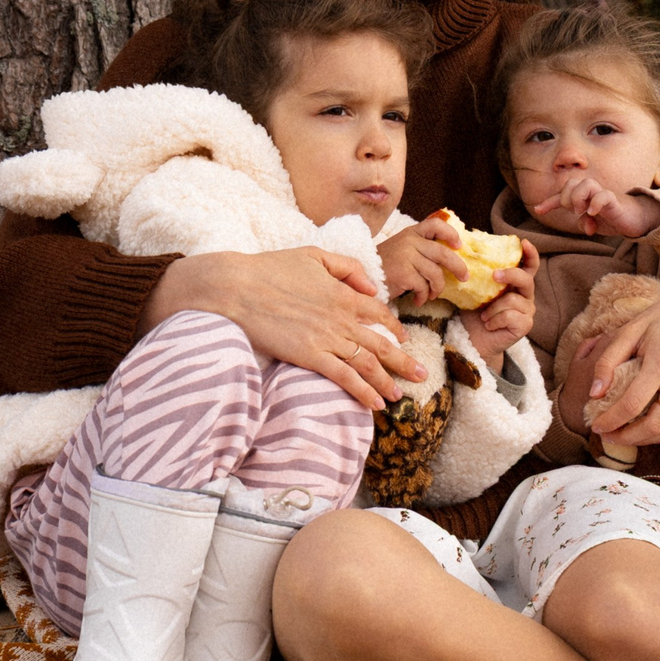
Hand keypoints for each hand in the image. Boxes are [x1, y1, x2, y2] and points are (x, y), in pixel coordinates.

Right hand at [142, 248, 422, 409]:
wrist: (238, 287)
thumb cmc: (270, 268)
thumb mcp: (314, 255)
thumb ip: (347, 267)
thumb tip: (372, 285)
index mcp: (344, 293)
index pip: (379, 313)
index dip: (394, 328)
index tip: (403, 339)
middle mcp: (342, 318)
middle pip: (382, 343)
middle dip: (404, 362)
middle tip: (421, 376)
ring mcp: (327, 339)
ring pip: (367, 364)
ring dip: (387, 382)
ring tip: (399, 396)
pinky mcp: (310, 356)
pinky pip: (344, 378)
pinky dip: (362, 392)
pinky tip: (374, 405)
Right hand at [377, 214, 466, 304]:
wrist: (363, 277)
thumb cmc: (386, 266)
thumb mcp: (402, 249)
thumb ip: (422, 248)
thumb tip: (451, 257)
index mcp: (411, 233)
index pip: (436, 225)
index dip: (451, 234)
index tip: (459, 245)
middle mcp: (410, 241)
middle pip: (444, 254)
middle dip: (458, 267)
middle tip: (464, 278)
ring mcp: (407, 256)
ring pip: (436, 274)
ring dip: (437, 288)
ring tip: (431, 294)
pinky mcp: (404, 273)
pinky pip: (424, 287)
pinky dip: (423, 296)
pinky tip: (418, 299)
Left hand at [458, 238, 538, 358]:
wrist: (473, 340)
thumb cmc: (474, 313)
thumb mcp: (474, 290)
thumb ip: (478, 274)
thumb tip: (466, 250)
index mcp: (515, 284)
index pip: (529, 266)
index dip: (530, 254)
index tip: (524, 242)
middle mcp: (525, 295)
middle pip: (526, 279)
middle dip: (511, 274)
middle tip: (494, 275)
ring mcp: (528, 310)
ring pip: (512, 300)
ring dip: (493, 308)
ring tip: (484, 316)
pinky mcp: (526, 325)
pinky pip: (511, 316)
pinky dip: (495, 320)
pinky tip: (489, 325)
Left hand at [531, 172, 659, 238]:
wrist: (636, 219)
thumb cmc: (612, 218)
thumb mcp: (594, 222)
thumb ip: (584, 222)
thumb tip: (584, 225)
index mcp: (584, 197)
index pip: (563, 195)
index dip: (549, 202)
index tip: (538, 210)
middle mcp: (592, 192)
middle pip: (571, 183)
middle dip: (566, 198)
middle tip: (574, 212)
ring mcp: (603, 194)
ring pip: (585, 183)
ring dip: (578, 198)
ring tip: (582, 212)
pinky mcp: (615, 201)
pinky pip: (603, 195)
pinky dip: (595, 203)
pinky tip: (593, 213)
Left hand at [573, 280, 659, 446]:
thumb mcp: (631, 330)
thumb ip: (607, 361)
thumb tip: (593, 394)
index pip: (632, 403)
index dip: (612, 421)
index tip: (598, 428)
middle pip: (655, 424)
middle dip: (628, 438)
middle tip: (613, 438)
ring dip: (651, 439)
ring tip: (633, 435)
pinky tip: (658, 427)